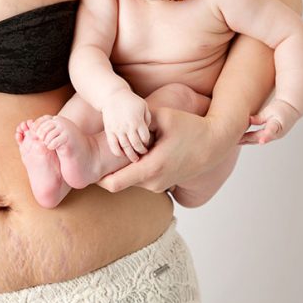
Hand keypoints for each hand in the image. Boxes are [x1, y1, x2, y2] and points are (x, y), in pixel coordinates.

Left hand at [97, 107, 233, 192]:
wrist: (216, 144)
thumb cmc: (190, 127)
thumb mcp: (163, 117)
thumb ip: (139, 118)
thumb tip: (119, 117)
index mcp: (151, 168)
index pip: (113, 183)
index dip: (97, 178)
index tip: (86, 167)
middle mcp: (154, 182)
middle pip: (119, 182)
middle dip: (109, 171)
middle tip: (97, 156)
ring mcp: (159, 186)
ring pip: (131, 181)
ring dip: (124, 169)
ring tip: (121, 150)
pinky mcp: (164, 185)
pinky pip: (141, 180)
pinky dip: (135, 170)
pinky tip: (137, 153)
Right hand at [101, 89, 151, 161]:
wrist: (112, 95)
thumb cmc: (131, 101)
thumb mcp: (144, 106)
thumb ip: (148, 118)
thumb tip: (148, 131)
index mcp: (137, 121)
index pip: (145, 138)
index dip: (147, 143)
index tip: (147, 145)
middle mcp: (127, 126)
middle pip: (136, 145)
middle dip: (140, 152)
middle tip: (142, 154)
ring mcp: (117, 129)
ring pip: (125, 147)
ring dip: (130, 155)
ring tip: (134, 159)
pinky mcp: (109, 130)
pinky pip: (113, 145)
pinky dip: (117, 152)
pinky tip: (121, 155)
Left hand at [239, 98, 300, 144]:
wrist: (291, 108)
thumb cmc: (281, 108)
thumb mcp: (270, 111)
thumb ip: (260, 118)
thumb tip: (249, 120)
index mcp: (277, 126)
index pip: (270, 131)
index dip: (266, 137)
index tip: (261, 141)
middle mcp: (276, 134)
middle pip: (259, 137)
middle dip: (248, 139)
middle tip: (237, 140)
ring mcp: (273, 136)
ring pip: (258, 140)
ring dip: (247, 141)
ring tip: (236, 141)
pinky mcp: (270, 135)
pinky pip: (258, 138)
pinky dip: (250, 139)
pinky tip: (242, 140)